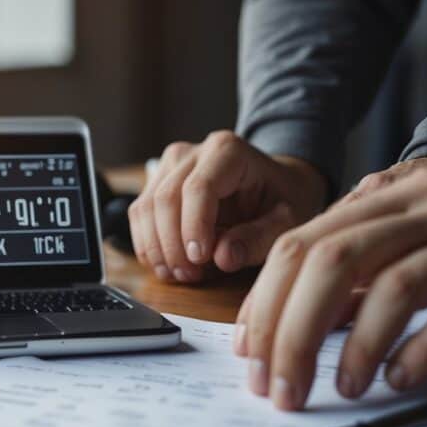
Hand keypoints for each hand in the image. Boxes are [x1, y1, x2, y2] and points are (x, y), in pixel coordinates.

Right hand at [127, 131, 326, 282]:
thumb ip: (260, 238)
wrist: (272, 183)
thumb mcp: (286, 220)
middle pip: (165, 198)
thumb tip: (223, 257)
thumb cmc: (279, 199)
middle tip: (190, 275)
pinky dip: (148, 245)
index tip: (200, 259)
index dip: (194, 227)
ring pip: (146, 208)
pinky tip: (167, 265)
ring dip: (156, 248)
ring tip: (179, 274)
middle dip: (172, 244)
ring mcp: (169, 166)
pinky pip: (139, 215)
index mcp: (227, 151)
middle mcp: (192, 152)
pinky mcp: (155, 183)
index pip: (198, 188)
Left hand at [234, 158, 426, 410]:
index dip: (263, 301)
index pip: (297, 247)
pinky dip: (423, 349)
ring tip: (341, 387)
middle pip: (331, 265)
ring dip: (357, 346)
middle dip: (293, 332)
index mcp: (378, 198)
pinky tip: (399, 378)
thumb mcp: (396, 221)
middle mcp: (417, 208)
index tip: (247, 352)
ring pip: (393, 287)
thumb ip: (346, 261)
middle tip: (279, 387)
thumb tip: (285, 320)